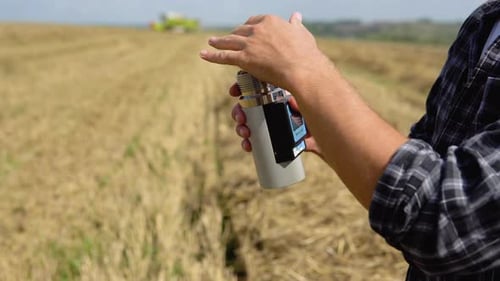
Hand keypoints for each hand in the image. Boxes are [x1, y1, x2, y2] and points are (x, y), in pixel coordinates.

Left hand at [200, 12, 329, 93]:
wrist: (303, 70)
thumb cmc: (306, 54)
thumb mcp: (302, 34)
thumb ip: (295, 24)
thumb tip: (296, 16)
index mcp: (270, 21)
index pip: (254, 21)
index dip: (248, 27)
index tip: (245, 31)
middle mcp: (257, 29)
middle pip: (240, 31)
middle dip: (233, 35)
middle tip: (228, 40)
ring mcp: (249, 44)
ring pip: (229, 41)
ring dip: (218, 42)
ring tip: (211, 42)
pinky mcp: (244, 59)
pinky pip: (224, 56)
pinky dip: (212, 56)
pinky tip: (204, 55)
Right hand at [229, 83, 322, 156]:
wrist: (330, 137)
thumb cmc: (321, 115)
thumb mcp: (307, 105)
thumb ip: (300, 102)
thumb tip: (290, 102)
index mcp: (278, 95)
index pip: (256, 88)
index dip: (243, 89)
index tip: (234, 92)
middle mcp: (273, 109)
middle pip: (249, 107)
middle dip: (240, 112)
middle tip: (240, 118)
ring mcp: (272, 126)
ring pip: (250, 123)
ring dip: (241, 127)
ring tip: (244, 132)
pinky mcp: (274, 141)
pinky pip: (257, 141)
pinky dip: (249, 143)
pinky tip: (247, 145)